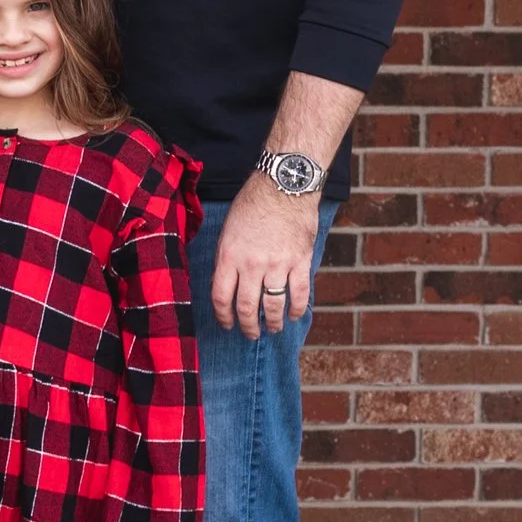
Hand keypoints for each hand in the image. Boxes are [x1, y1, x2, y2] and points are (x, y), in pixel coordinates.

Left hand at [211, 173, 321, 339]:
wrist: (283, 187)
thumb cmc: (252, 205)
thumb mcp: (227, 231)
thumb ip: (227, 259)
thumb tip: (227, 284)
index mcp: (229, 256)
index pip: (222, 297)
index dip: (223, 316)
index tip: (227, 324)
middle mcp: (252, 265)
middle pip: (247, 307)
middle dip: (248, 326)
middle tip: (250, 334)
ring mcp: (278, 265)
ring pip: (274, 306)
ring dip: (273, 323)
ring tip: (273, 329)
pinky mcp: (300, 262)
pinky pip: (300, 294)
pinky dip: (298, 310)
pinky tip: (295, 316)